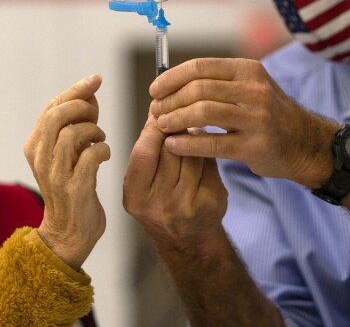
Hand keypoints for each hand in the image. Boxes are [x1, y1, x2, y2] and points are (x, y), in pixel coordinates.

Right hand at [23, 74, 110, 269]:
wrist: (70, 233)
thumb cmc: (73, 186)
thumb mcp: (71, 151)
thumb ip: (79, 121)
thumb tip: (91, 92)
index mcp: (34, 145)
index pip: (51, 107)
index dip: (75, 90)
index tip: (96, 79)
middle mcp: (39, 158)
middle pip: (56, 117)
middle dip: (81, 107)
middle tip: (96, 116)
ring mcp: (55, 175)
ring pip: (71, 134)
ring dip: (93, 131)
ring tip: (100, 139)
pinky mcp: (74, 189)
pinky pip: (90, 157)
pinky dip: (103, 150)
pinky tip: (105, 155)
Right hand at [123, 112, 226, 248]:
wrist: (189, 242)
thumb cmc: (160, 203)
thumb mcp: (141, 184)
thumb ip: (146, 151)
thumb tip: (156, 108)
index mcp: (136, 196)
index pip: (144, 152)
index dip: (153, 128)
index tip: (159, 112)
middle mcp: (161, 203)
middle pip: (171, 149)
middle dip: (175, 129)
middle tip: (179, 116)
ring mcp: (189, 204)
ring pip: (193, 153)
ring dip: (193, 137)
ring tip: (191, 133)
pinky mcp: (212, 201)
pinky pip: (209, 162)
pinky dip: (206, 150)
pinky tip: (204, 150)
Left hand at [149, 58, 336, 186]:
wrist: (305, 143)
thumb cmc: (268, 114)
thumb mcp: (249, 87)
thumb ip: (216, 82)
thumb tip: (170, 83)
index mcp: (248, 70)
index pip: (200, 67)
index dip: (171, 78)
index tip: (155, 90)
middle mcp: (254, 90)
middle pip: (199, 89)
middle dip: (170, 101)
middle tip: (155, 111)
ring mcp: (257, 118)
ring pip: (203, 113)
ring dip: (175, 119)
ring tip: (162, 126)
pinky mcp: (255, 146)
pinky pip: (212, 144)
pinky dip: (187, 143)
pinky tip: (173, 145)